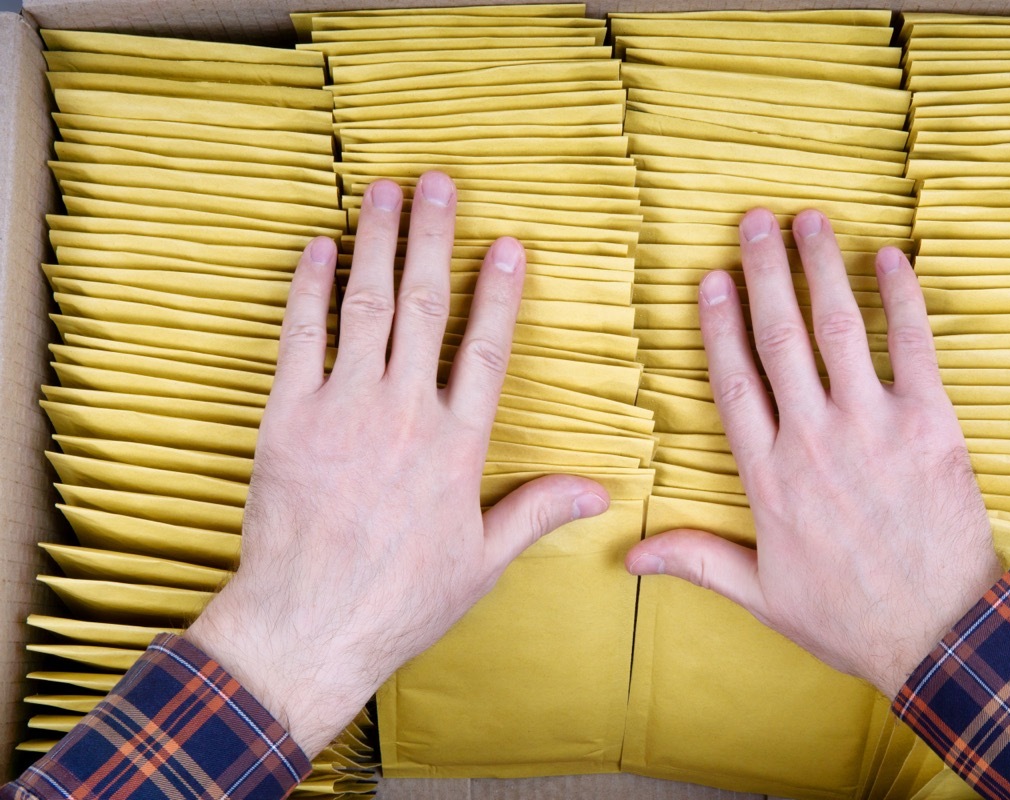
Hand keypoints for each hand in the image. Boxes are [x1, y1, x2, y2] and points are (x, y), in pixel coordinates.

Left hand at [186, 174, 609, 756]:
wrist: (309, 626)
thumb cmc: (401, 600)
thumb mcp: (482, 560)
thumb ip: (538, 510)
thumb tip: (600, 490)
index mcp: (457, 445)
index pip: (487, 349)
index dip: (500, 292)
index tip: (508, 244)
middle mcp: (405, 413)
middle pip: (425, 307)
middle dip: (434, 237)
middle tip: (440, 182)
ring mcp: (344, 410)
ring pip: (367, 308)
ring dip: (378, 242)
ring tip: (386, 191)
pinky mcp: (288, 419)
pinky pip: (300, 338)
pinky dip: (309, 289)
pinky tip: (319, 248)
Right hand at [625, 208, 1000, 698]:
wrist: (941, 636)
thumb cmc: (848, 618)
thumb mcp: (761, 594)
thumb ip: (695, 560)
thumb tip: (627, 557)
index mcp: (768, 476)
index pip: (733, 381)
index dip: (719, 324)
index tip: (712, 277)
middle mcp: (812, 440)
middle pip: (778, 338)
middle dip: (764, 271)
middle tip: (753, 219)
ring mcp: (872, 427)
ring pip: (837, 328)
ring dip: (820, 267)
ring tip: (808, 219)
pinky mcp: (930, 425)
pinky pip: (914, 346)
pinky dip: (901, 298)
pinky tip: (890, 258)